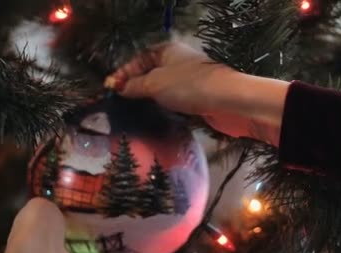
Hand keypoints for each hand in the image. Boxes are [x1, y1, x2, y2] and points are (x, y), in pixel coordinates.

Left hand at [0, 198, 146, 252]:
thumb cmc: (37, 237)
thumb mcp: (40, 207)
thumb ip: (51, 204)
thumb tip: (60, 202)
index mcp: (34, 233)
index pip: (51, 221)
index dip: (69, 211)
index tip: (91, 201)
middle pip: (73, 241)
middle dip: (93, 233)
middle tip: (117, 221)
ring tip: (134, 244)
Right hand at [106, 42, 289, 145]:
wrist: (229, 101)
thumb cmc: (189, 86)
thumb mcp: (155, 83)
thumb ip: (135, 86)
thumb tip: (119, 88)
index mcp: (168, 50)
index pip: (139, 58)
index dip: (124, 72)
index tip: (111, 89)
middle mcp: (179, 61)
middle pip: (151, 72)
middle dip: (136, 86)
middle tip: (121, 102)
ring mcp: (190, 80)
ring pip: (164, 88)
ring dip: (151, 98)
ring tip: (136, 110)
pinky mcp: (199, 97)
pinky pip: (176, 100)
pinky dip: (165, 106)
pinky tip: (158, 115)